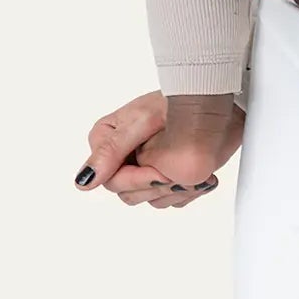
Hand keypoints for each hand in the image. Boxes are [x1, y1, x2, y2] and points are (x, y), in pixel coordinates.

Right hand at [74, 89, 242, 208]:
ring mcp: (143, 168)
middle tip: (180, 170)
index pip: (112, 180)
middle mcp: (122, 156)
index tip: (161, 172)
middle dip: (159, 184)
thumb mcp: (143, 119)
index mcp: (107, 139)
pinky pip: (171, 199)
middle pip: (130, 193)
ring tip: (195, 170)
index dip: (138, 179)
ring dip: (176, 189)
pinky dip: (188, 190)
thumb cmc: (177, 100)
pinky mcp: (165, 176)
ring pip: (151, 199)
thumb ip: (112, 149)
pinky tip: (201, 175)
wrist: (214, 100)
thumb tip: (83, 181)